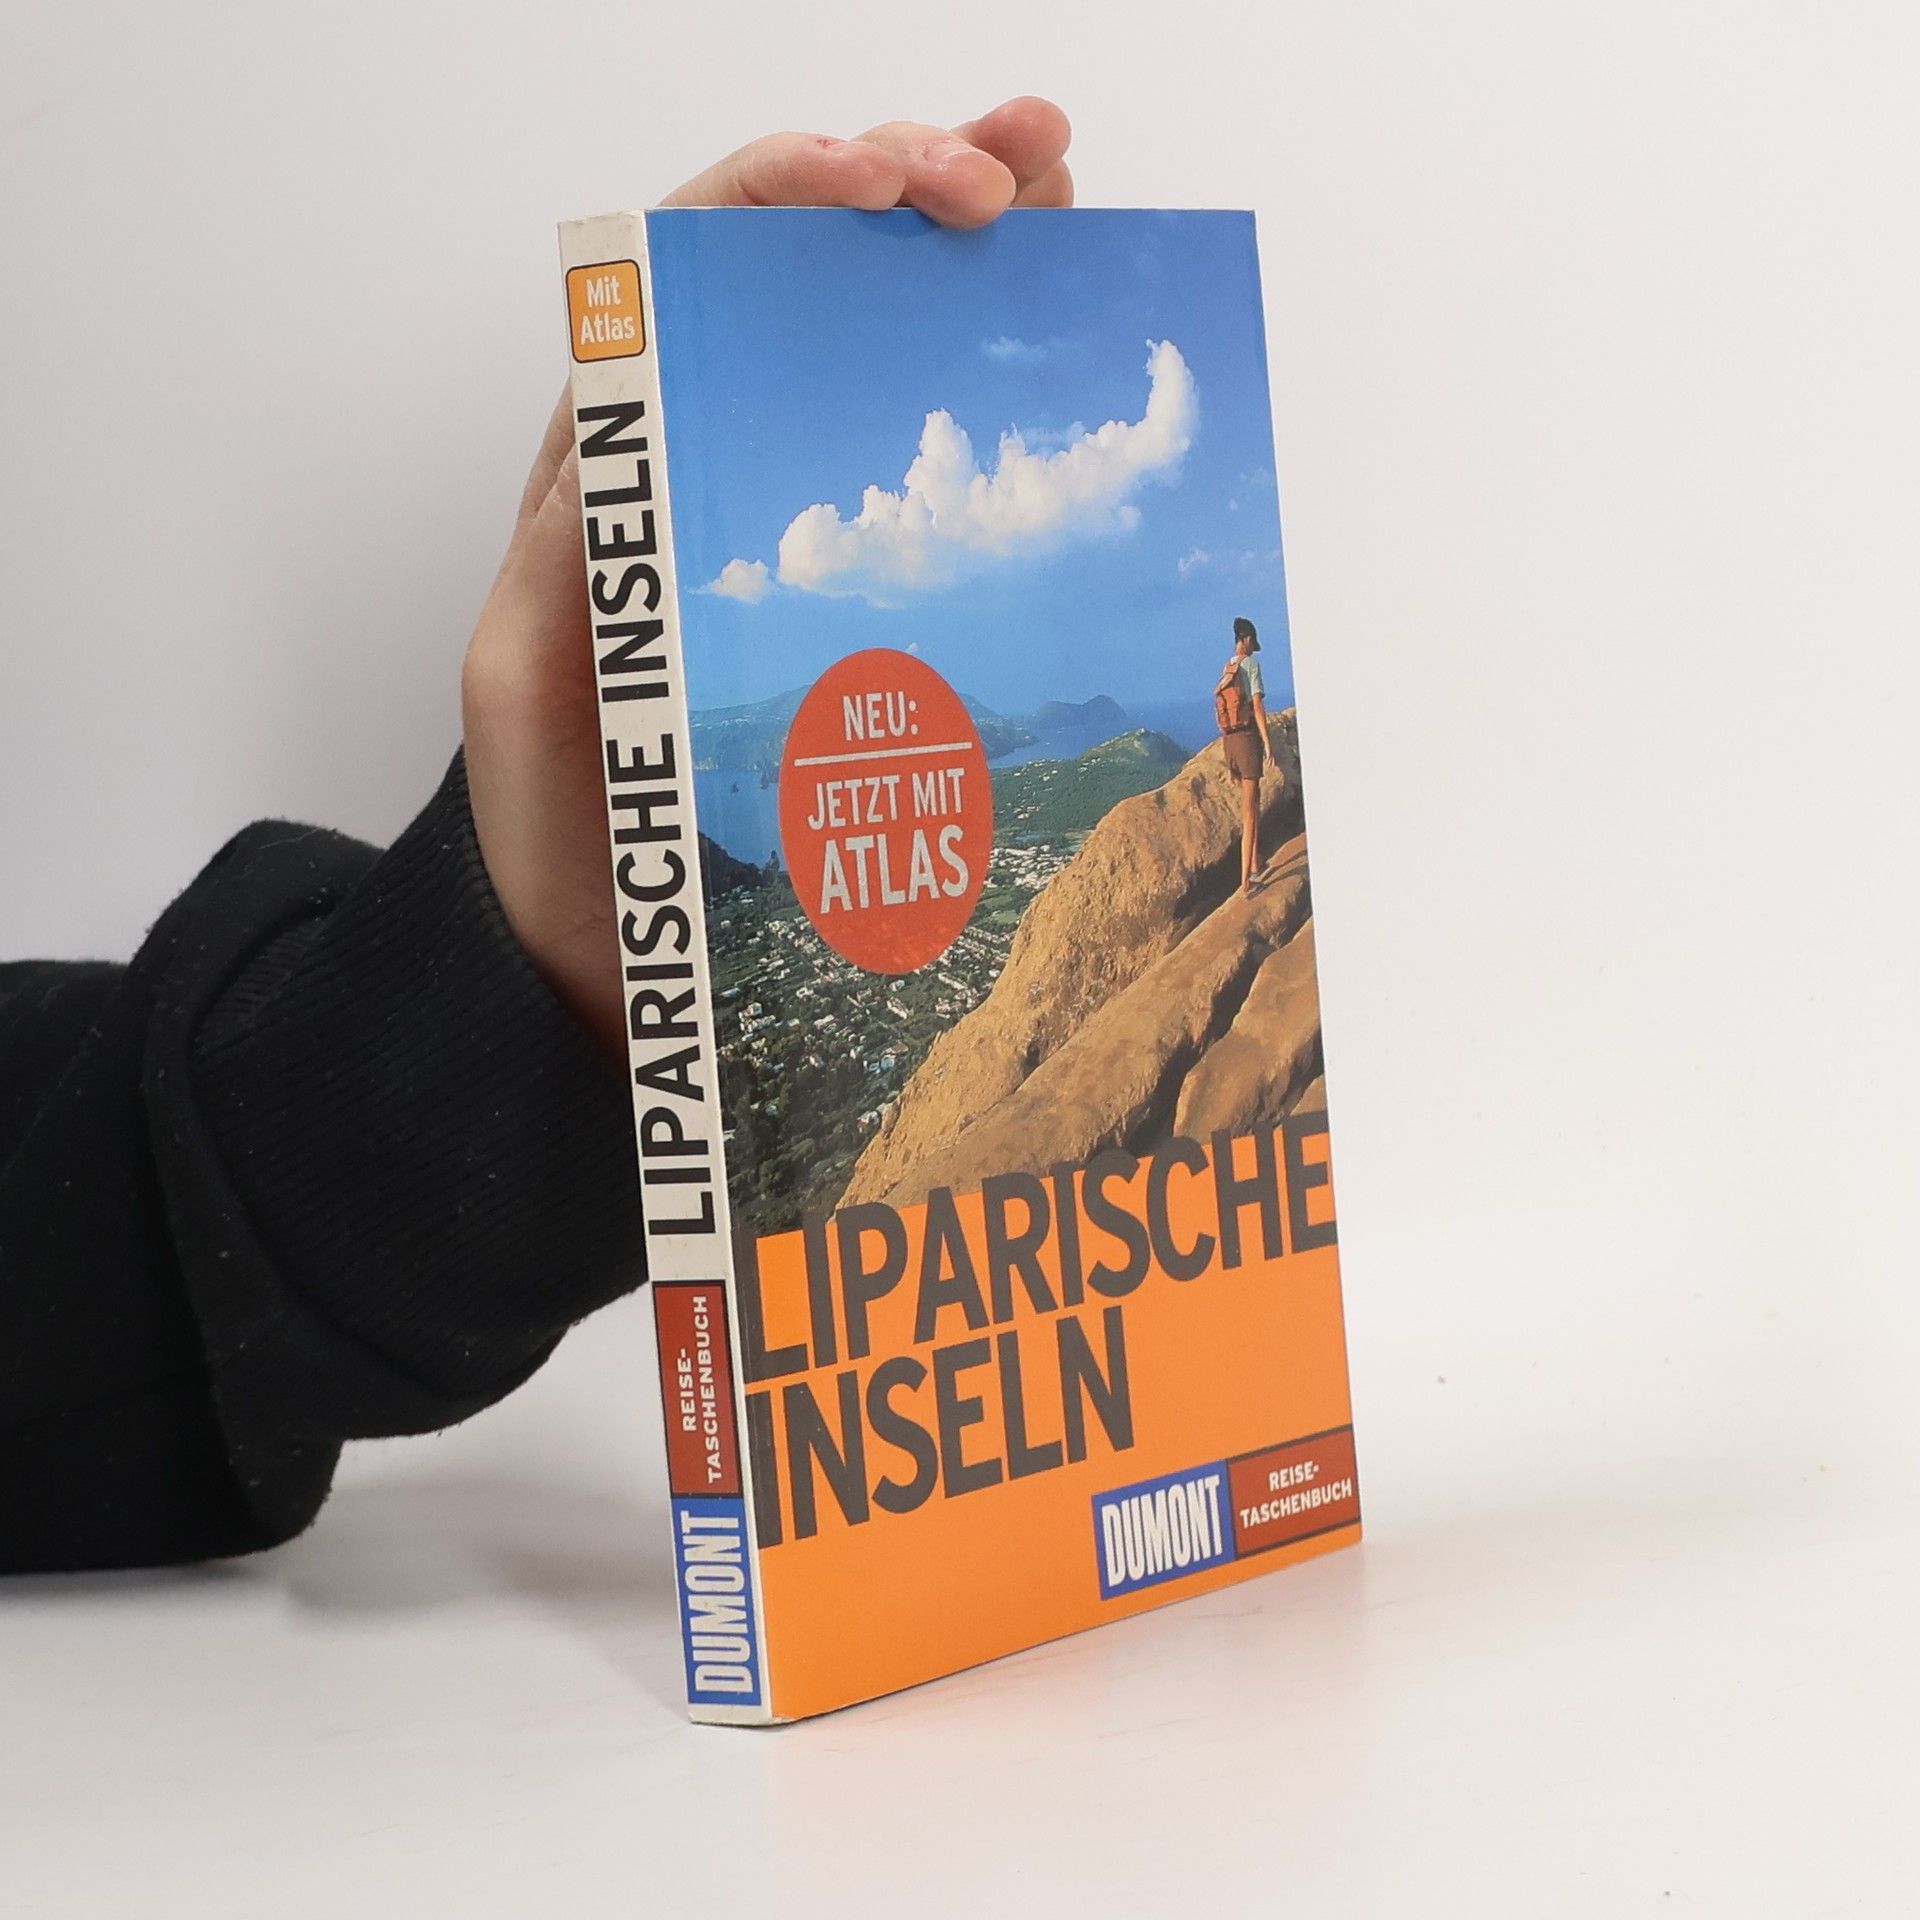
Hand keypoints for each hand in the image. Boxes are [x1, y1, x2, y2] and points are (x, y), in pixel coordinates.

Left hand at [461, 100, 1072, 1056]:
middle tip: (1016, 169)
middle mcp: (703, 459)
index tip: (884, 183)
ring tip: (1058, 177)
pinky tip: (1054, 309)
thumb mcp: (527, 691)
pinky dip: (988, 363)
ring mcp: (786, 514)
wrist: (613, 958)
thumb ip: (565, 559)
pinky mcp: (853, 587)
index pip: (694, 266)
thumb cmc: (561, 835)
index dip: (787, 191)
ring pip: (870, 329)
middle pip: (801, 266)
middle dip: (903, 176)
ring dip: (962, 232)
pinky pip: (922, 450)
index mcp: (618, 462)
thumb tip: (623, 421)